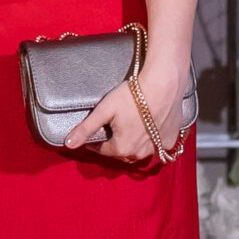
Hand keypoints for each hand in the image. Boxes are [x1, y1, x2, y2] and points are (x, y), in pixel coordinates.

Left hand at [64, 64, 186, 161]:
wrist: (164, 84)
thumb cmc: (132, 95)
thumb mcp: (104, 110)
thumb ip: (86, 129)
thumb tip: (68, 144)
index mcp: (122, 149)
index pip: (102, 150)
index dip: (95, 142)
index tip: (93, 133)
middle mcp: (140, 154)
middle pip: (121, 152)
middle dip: (114, 143)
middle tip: (112, 127)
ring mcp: (157, 148)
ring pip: (139, 151)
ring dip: (132, 143)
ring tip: (129, 126)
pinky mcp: (170, 140)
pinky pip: (157, 144)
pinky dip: (151, 139)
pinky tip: (149, 125)